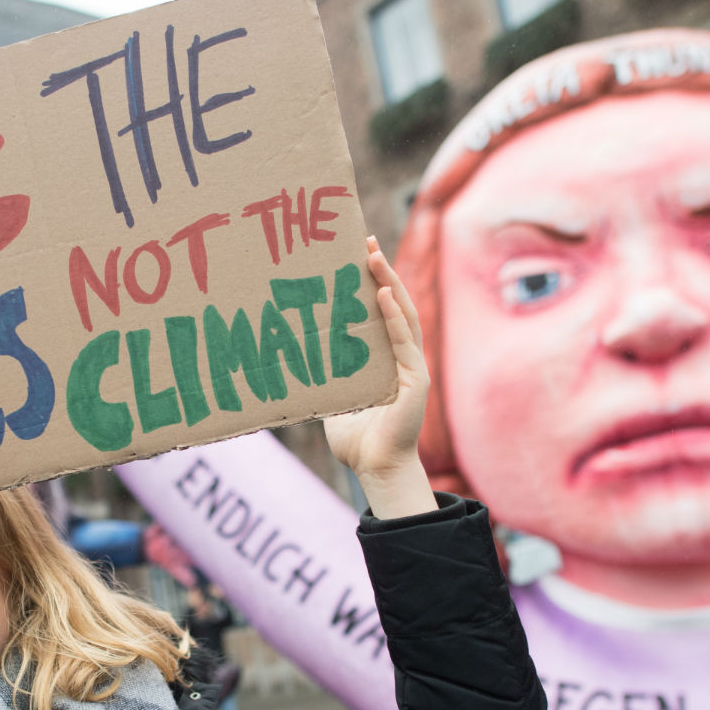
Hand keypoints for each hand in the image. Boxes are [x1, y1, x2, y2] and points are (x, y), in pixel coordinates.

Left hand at [323, 238, 436, 518]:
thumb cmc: (355, 440)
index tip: (358, 253)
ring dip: (390, 284)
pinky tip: (383, 295)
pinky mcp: (416, 379)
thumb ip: (324, 379)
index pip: (382, 310)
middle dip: (382, 271)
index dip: (374, 281)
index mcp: (386, 358)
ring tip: (374, 257)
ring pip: (403, 315)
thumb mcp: (333, 399)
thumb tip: (293, 363)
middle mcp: (402, 356)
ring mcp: (412, 366)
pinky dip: (393, 317)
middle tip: (364, 241)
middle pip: (395, 304)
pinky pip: (404, 341)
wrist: (375, 467)